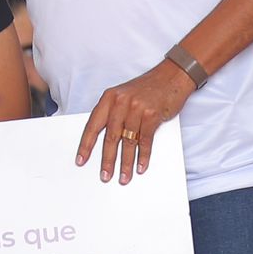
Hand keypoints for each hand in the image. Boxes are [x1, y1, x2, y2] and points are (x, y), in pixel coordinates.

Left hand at [76, 60, 193, 182]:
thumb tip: (105, 142)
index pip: (93, 125)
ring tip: (124, 177)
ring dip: (126, 163)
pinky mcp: (152, 115)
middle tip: (105, 175)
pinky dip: (143, 156)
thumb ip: (113, 114)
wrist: (172, 76)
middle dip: (107, 160)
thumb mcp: (123, 96)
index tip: (81, 160)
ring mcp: (137, 108)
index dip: (86, 145)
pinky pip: (145, 140)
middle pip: (110, 137)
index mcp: (109, 98)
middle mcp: (120, 102)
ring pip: (128, 141)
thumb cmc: (146, 88)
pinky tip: (140, 167)